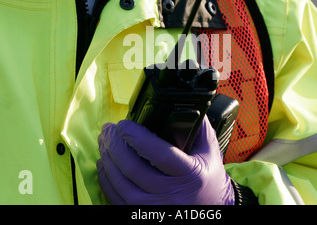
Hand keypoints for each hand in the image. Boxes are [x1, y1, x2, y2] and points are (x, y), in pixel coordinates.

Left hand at [97, 116, 234, 204]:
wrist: (212, 208)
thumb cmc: (208, 178)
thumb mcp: (210, 151)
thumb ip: (198, 126)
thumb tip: (184, 103)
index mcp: (190, 174)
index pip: (160, 154)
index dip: (137, 137)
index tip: (123, 125)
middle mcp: (172, 194)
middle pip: (133, 168)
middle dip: (115, 145)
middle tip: (108, 130)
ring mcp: (155, 208)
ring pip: (121, 185)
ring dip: (107, 160)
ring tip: (104, 143)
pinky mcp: (143, 216)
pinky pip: (116, 199)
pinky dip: (106, 180)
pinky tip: (105, 164)